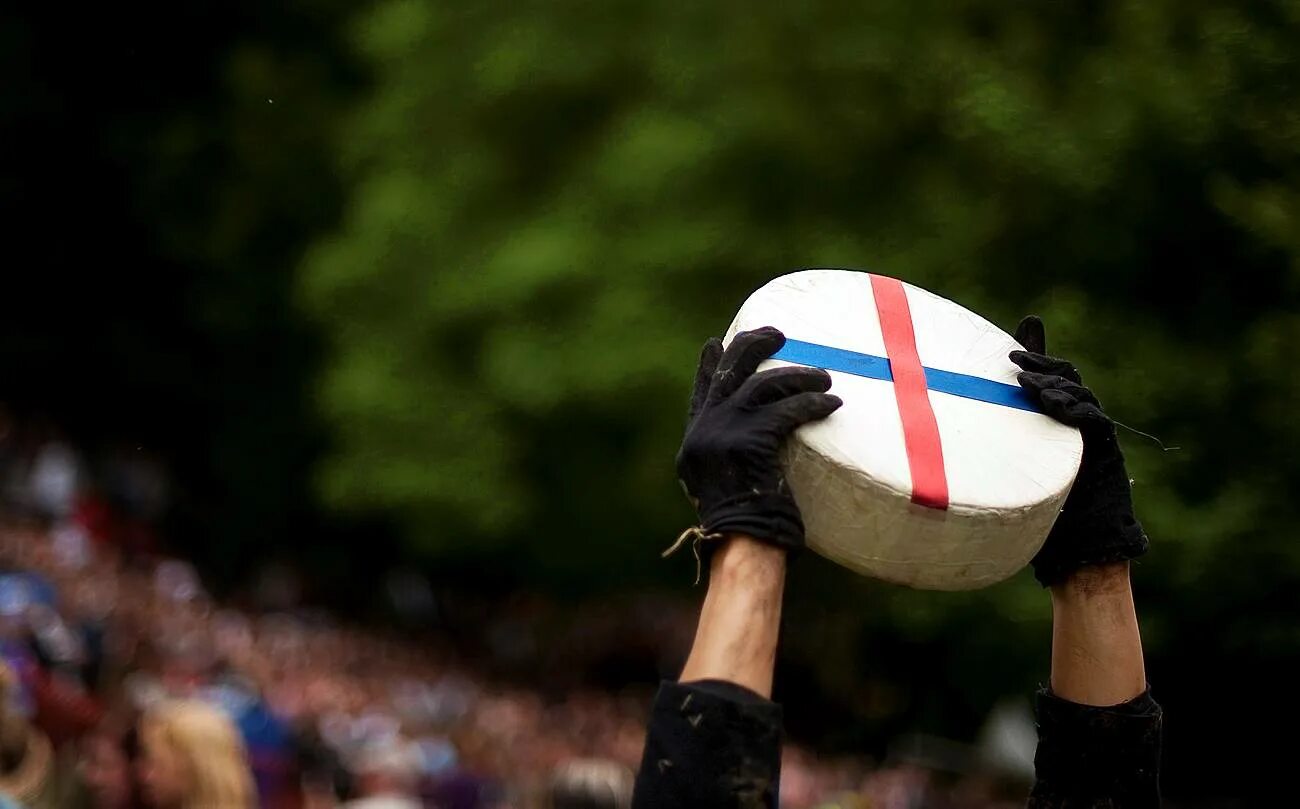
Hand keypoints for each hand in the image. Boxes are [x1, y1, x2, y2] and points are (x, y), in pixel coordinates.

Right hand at [675, 327, 841, 552]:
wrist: (744, 546)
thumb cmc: (749, 529)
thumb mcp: (728, 485)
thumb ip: (733, 457)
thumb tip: (760, 440)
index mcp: (694, 442)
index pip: (701, 392)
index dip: (710, 365)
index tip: (718, 343)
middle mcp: (702, 432)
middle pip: (727, 373)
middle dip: (753, 346)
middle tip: (778, 334)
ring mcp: (722, 435)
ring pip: (762, 385)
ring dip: (797, 376)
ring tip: (824, 377)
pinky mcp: (748, 442)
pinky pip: (786, 410)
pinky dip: (812, 404)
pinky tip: (832, 403)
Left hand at [1010, 316, 1147, 585]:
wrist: (1078, 556)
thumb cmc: (1036, 522)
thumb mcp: (1005, 481)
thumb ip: (987, 458)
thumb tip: (934, 457)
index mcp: (1054, 426)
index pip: (1048, 378)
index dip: (1037, 354)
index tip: (1013, 341)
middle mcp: (1076, 428)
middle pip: (1066, 379)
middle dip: (1042, 362)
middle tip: (1013, 357)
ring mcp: (1093, 439)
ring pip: (1080, 395)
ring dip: (1054, 383)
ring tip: (1026, 380)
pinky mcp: (1107, 455)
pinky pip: (1095, 422)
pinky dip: (1077, 409)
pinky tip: (1055, 405)